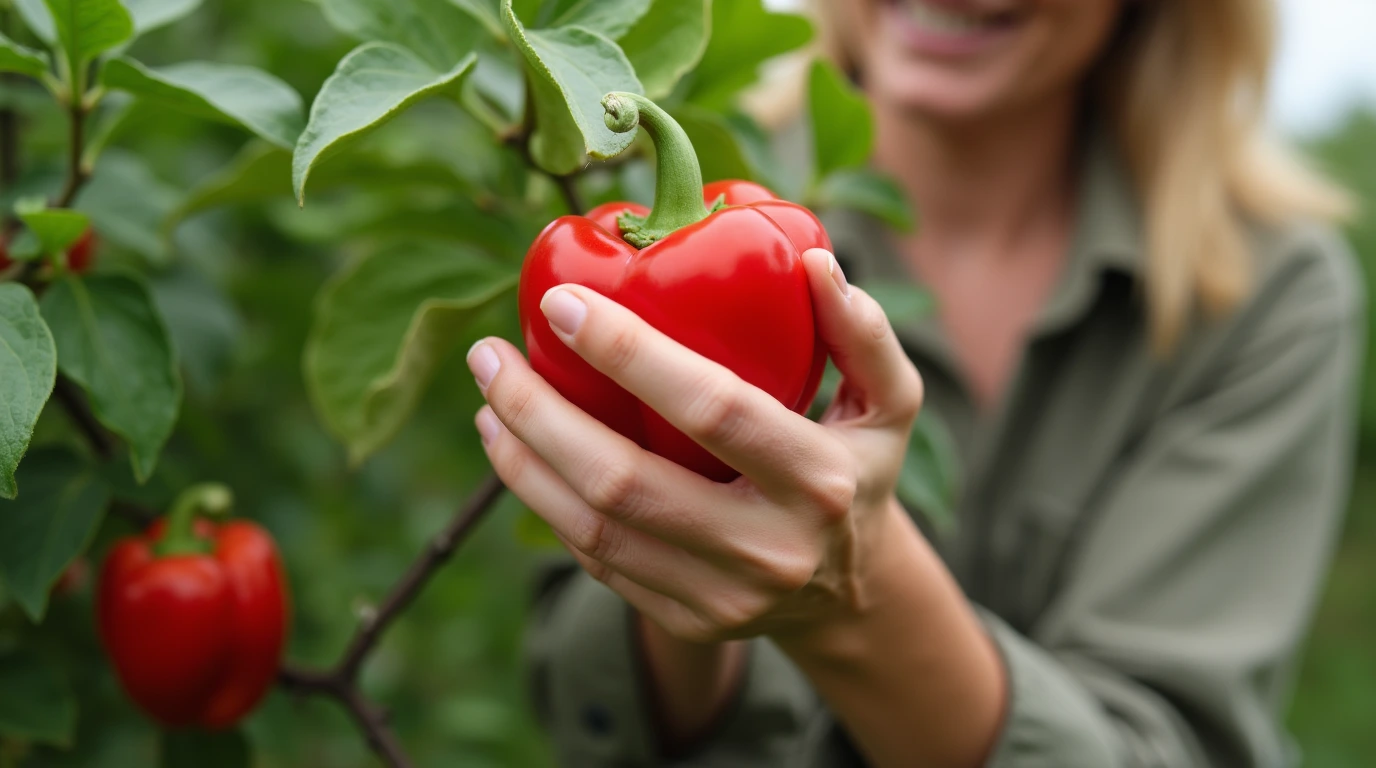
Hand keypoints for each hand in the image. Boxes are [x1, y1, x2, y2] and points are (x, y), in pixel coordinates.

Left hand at [468, 248, 923, 641]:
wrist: (853, 594)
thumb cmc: (860, 469)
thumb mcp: (890, 403)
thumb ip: (863, 333)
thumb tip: (813, 261)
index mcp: (819, 482)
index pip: (713, 409)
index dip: (631, 354)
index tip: (562, 302)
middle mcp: (769, 550)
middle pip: (625, 483)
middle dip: (539, 414)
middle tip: (490, 355)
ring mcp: (722, 598)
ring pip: (593, 531)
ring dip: (523, 463)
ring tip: (487, 402)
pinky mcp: (687, 623)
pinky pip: (596, 562)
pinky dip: (546, 504)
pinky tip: (517, 453)